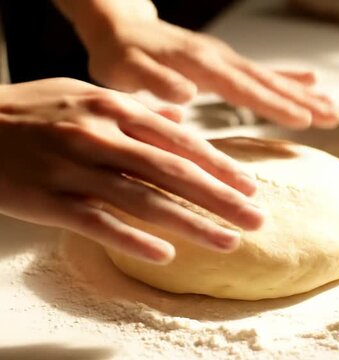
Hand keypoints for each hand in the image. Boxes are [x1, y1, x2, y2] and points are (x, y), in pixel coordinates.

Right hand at [0, 78, 263, 263]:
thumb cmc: (32, 112)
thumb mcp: (85, 95)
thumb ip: (136, 110)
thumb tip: (180, 118)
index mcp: (114, 109)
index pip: (180, 141)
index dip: (220, 166)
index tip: (249, 186)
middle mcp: (100, 137)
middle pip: (174, 173)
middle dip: (221, 198)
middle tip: (257, 218)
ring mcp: (74, 169)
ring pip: (144, 201)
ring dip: (192, 224)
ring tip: (228, 241)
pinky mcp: (47, 200)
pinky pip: (97, 224)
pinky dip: (133, 240)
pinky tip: (166, 254)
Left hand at [66, 1, 338, 128]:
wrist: (121, 28)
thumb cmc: (118, 55)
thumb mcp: (123, 71)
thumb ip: (154, 82)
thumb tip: (187, 94)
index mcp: (199, 64)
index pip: (243, 87)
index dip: (274, 103)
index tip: (305, 118)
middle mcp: (220, 58)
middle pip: (267, 82)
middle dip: (303, 100)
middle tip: (335, 116)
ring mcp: (226, 58)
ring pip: (271, 77)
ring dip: (304, 93)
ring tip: (333, 108)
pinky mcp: (227, 62)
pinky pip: (263, 71)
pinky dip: (289, 77)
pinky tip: (311, 81)